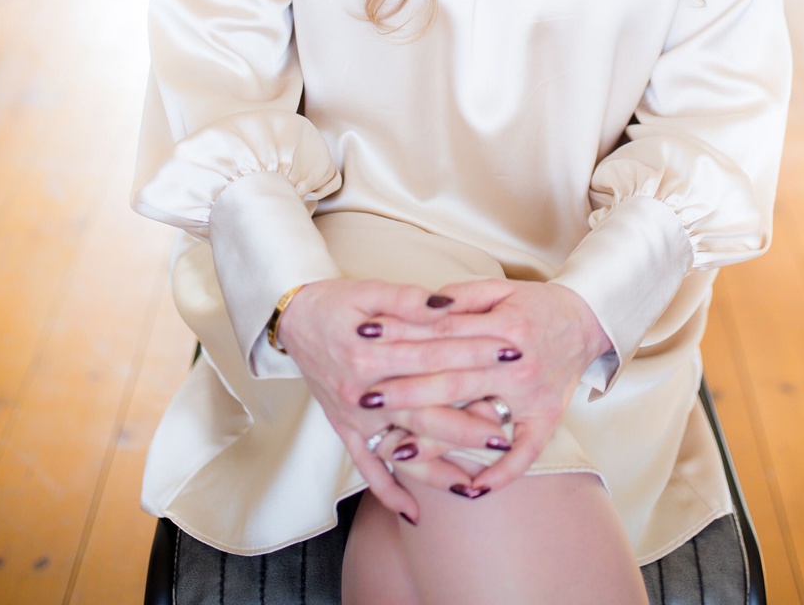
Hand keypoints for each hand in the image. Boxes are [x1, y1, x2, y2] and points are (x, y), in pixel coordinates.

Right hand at [276, 279, 522, 519]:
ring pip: (402, 449)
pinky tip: (415, 513)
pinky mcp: (345, 430)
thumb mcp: (370, 289)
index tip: (510, 353)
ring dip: (439, 466)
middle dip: (468, 422)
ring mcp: (353, 417)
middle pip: (424, 412)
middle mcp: (361, 391)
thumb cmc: (336, 302)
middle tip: (506, 433)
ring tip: (476, 479)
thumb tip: (447, 305)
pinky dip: (389, 493)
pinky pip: (367, 468)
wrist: (293, 319)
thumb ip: (408, 299)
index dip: (475, 353)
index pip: (433, 356)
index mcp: (370, 352)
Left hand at [367, 278, 612, 494]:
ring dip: (436, 439)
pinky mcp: (547, 419)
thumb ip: (459, 298)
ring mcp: (532, 397)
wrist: (587, 319)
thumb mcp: (498, 288)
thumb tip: (419, 308)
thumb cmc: (536, 303)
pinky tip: (470, 489)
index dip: (403, 338)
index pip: (443, 336)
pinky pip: (524, 455)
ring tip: (396, 449)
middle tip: (367, 398)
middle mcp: (516, 364)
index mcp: (503, 327)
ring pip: (477, 422)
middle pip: (452, 381)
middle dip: (406, 392)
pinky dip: (499, 474)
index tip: (367, 343)